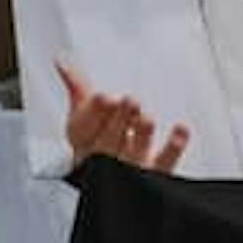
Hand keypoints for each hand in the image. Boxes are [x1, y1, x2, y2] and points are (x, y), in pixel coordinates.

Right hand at [56, 59, 188, 171]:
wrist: (107, 182)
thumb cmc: (95, 143)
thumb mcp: (83, 116)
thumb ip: (77, 87)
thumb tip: (62, 60)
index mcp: (83, 141)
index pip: (83, 129)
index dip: (95, 112)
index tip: (105, 96)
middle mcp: (104, 157)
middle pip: (109, 140)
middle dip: (120, 119)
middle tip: (130, 100)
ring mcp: (129, 168)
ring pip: (133, 154)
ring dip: (141, 134)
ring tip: (147, 118)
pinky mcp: (153, 175)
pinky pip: (163, 164)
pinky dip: (173, 148)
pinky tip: (181, 130)